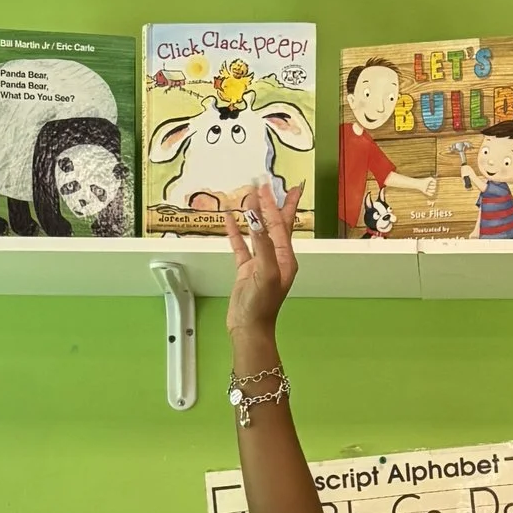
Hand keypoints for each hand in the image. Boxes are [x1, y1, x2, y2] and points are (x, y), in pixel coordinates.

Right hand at [222, 174, 297, 342]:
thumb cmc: (262, 304)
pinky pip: (240, 245)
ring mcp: (260, 262)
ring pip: (257, 231)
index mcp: (285, 257)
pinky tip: (228, 219)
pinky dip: (234, 232)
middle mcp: (275, 257)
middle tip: (269, 184)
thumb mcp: (266, 272)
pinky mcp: (246, 269)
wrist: (249, 327)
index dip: (272, 204)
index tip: (265, 186)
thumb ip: (262, 245)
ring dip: (252, 214)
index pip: (279, 224)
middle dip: (272, 203)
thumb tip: (256, 219)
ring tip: (249, 195)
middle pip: (275, 223)